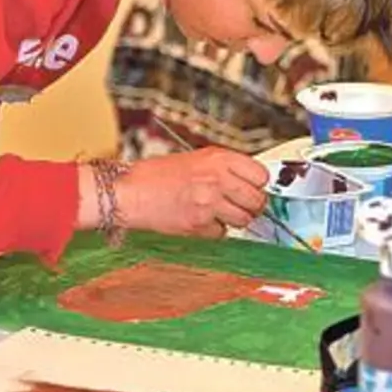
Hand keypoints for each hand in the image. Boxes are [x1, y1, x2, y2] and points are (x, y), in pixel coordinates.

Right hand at [115, 148, 269, 237]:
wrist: (130, 191)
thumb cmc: (157, 175)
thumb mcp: (197, 159)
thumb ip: (225, 168)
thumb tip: (250, 180)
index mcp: (219, 158)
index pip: (261, 175)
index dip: (258, 184)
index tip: (253, 187)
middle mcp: (217, 179)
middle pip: (258, 200)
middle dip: (252, 205)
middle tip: (240, 204)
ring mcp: (209, 202)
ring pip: (244, 219)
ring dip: (235, 219)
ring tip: (218, 212)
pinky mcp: (199, 224)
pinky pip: (221, 232)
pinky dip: (214, 230)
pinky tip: (201, 220)